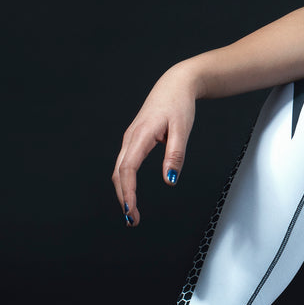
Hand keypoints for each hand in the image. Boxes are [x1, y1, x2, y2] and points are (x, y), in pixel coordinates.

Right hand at [111, 63, 197, 225]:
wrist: (176, 84)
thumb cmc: (180, 104)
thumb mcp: (182, 129)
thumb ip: (175, 154)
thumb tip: (170, 180)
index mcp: (141, 135)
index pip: (128, 169)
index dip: (127, 192)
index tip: (131, 211)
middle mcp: (131, 137)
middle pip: (119, 173)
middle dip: (123, 197)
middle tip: (133, 221)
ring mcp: (130, 138)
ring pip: (120, 169)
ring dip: (123, 191)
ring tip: (132, 212)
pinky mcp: (134, 139)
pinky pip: (125, 163)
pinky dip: (125, 181)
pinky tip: (131, 193)